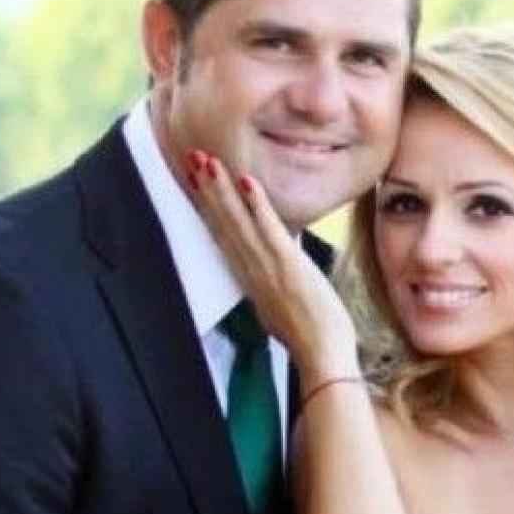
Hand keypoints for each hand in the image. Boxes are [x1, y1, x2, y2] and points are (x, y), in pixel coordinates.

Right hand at [186, 151, 359, 376]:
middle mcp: (252, 272)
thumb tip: (270, 279)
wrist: (320, 355)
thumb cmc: (310, 336)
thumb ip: (272, 287)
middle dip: (207, 191)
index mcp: (250, 280)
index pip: (224, 237)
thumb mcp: (281, 308)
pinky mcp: (289, 265)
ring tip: (208, 161)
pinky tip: (247, 180)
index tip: (197, 183)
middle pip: (223, 225)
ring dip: (223, 190)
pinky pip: (269, 229)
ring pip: (239, 223)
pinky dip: (258, 205)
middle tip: (192, 158)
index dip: (209, 208)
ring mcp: (268, 268)